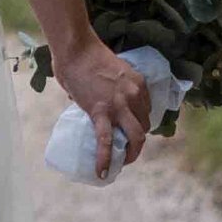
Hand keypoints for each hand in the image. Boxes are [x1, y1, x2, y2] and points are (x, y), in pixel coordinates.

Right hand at [58, 35, 152, 183]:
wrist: (76, 49)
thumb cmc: (87, 55)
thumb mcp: (112, 71)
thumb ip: (111, 88)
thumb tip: (98, 100)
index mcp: (139, 85)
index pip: (145, 111)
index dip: (138, 124)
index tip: (128, 131)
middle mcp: (135, 96)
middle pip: (143, 127)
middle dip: (136, 143)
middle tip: (124, 150)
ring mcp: (119, 105)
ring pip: (135, 137)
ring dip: (130, 154)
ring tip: (120, 165)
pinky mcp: (101, 112)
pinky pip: (106, 141)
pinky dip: (105, 159)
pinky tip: (102, 172)